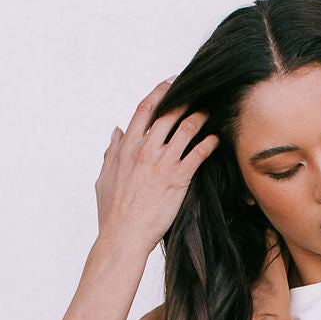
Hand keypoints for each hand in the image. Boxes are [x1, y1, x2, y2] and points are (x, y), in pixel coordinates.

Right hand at [94, 78, 219, 253]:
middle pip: (168, 114)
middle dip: (185, 100)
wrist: (124, 236)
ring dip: (200, 117)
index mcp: (126, 148)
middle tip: (199, 93)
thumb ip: (111, 151)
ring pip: (186, 129)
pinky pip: (198, 154)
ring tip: (211, 112)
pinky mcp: (177, 179)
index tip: (171, 83)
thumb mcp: (104, 178)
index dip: (159, 93)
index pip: (144, 110)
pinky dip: (209, 144)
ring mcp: (162, 164)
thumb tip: (116, 131)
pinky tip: (217, 140)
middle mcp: (145, 151)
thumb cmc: (112, 212)